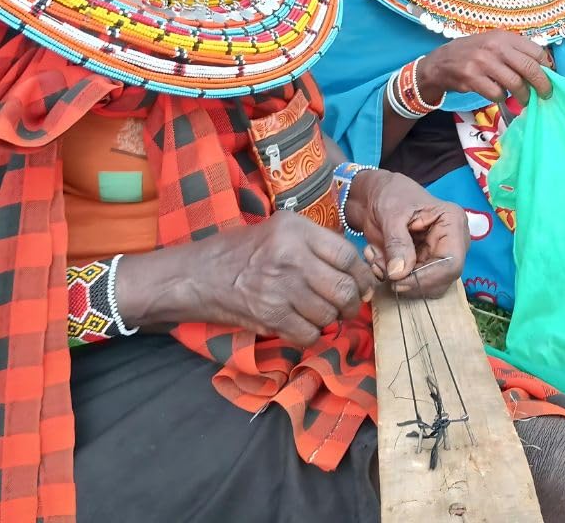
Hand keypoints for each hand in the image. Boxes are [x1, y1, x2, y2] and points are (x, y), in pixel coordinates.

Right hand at [117, 212, 376, 348]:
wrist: (199, 274)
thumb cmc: (245, 250)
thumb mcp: (282, 228)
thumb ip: (317, 242)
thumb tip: (356, 268)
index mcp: (297, 230)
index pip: (347, 255)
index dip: (363, 275)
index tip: (366, 286)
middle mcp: (291, 256)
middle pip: (343, 288)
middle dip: (354, 303)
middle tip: (352, 307)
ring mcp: (280, 287)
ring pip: (328, 314)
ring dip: (332, 320)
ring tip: (326, 315)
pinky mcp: (269, 315)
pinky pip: (308, 334)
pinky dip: (312, 335)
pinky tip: (305, 326)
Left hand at [351, 169, 468, 296]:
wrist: (377, 196)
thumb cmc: (390, 195)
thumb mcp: (391, 214)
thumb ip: (397, 243)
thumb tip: (399, 274)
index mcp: (453, 224)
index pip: (452, 263)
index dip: (427, 278)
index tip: (397, 281)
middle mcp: (451, 243)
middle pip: (441, 279)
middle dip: (408, 279)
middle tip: (380, 267)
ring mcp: (438, 256)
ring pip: (424, 286)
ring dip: (396, 279)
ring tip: (376, 257)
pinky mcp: (423, 265)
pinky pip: (411, 283)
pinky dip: (390, 277)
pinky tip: (377, 259)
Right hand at [418, 30, 552, 105]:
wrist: (442, 62)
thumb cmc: (474, 53)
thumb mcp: (495, 44)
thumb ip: (516, 52)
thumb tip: (545, 68)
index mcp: (504, 36)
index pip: (535, 51)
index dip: (547, 66)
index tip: (550, 77)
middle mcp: (495, 46)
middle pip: (529, 67)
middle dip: (542, 84)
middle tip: (546, 94)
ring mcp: (483, 62)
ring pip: (515, 83)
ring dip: (523, 95)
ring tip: (524, 99)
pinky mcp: (473, 77)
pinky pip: (497, 93)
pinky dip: (502, 97)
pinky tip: (498, 94)